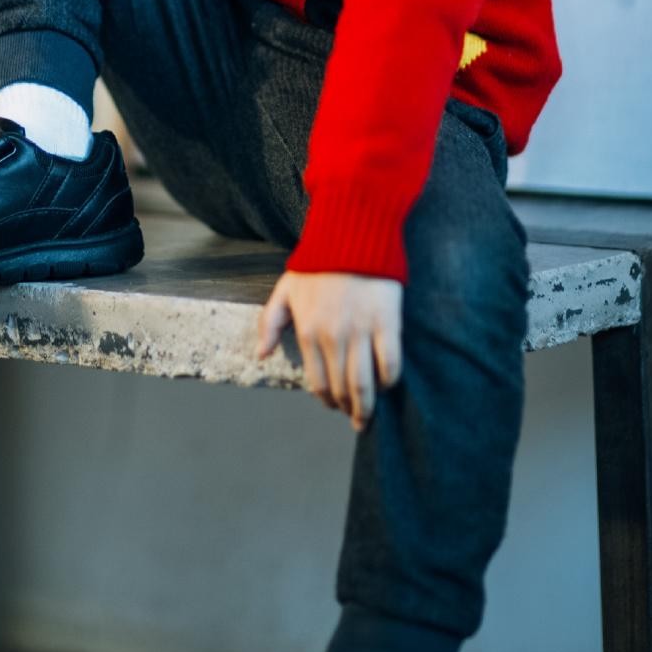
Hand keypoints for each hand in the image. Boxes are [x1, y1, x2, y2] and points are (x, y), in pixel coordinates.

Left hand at [256, 270, 402, 431]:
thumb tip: (262, 355)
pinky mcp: (387, 323)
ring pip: (364, 384)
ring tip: (368, 416)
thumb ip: (269, 322)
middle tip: (354, 417)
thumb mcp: (285, 289)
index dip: (326, 400)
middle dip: (347, 409)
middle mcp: (333, 337)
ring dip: (366, 406)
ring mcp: (361, 332)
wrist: (352, 234)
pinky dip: (389, 381)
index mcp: (308, 331)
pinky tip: (387, 384)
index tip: (333, 406)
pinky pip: (390, 363)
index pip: (317, 382)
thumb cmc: (318, 262)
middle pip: (341, 389)